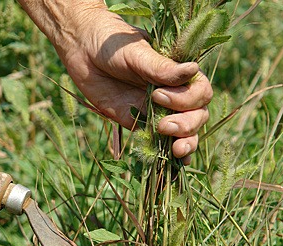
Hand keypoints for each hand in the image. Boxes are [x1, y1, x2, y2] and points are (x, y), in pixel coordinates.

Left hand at [58, 8, 211, 164]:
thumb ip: (162, 68)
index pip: (200, 92)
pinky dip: (168, 156)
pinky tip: (174, 164)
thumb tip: (193, 69)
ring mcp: (158, 111)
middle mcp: (173, 93)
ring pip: (184, 133)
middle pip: (197, 116)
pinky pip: (158, 143)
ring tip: (175, 151)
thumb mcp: (137, 53)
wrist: (82, 50)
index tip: (158, 95)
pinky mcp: (139, 124)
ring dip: (185, 143)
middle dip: (186, 126)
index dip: (187, 99)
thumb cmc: (112, 43)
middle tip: (163, 125)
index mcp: (177, 74)